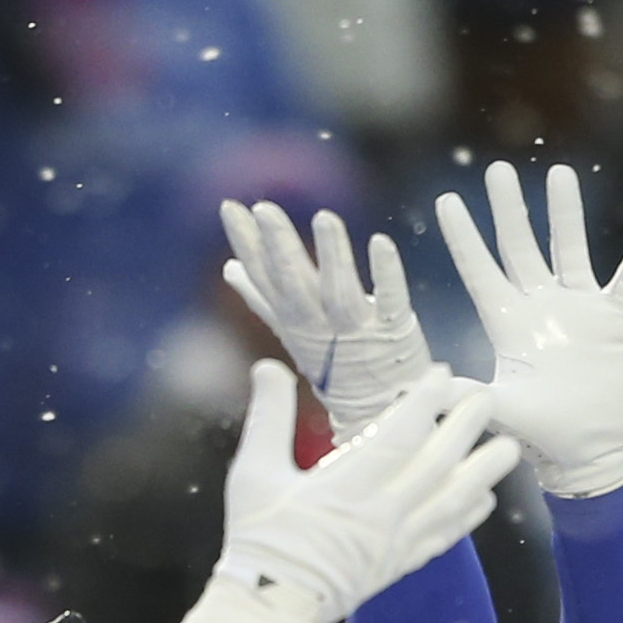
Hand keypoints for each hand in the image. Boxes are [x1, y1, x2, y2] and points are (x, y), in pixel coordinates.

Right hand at [213, 363, 519, 622]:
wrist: (270, 608)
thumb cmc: (260, 540)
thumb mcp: (253, 474)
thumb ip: (268, 418)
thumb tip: (268, 368)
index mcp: (345, 487)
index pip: (397, 437)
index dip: (423, 403)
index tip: (442, 376)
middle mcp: (380, 513)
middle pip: (435, 465)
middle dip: (464, 428)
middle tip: (486, 400)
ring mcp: (395, 542)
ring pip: (450, 502)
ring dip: (482, 473)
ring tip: (508, 448)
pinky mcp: (398, 565)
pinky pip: (441, 538)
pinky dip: (466, 518)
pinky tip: (483, 500)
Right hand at [219, 201, 431, 443]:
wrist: (380, 414)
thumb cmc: (338, 368)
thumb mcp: (293, 331)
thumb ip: (262, 299)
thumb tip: (228, 269)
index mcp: (295, 323)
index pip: (264, 279)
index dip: (247, 244)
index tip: (230, 207)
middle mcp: (321, 328)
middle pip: (295, 284)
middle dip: (280, 246)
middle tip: (264, 208)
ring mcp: (357, 332)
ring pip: (339, 291)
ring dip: (332, 255)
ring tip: (324, 217)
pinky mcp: (394, 332)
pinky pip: (390, 300)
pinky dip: (386, 273)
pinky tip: (380, 242)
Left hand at [434, 162, 622, 497]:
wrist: (586, 451)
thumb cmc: (539, 435)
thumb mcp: (499, 409)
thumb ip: (467, 394)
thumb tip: (427, 389)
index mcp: (506, 324)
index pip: (479, 270)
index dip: (464, 237)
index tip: (447, 199)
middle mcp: (538, 307)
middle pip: (519, 246)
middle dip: (509, 209)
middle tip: (497, 170)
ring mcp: (576, 310)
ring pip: (568, 249)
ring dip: (566, 213)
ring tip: (559, 172)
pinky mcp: (612, 320)